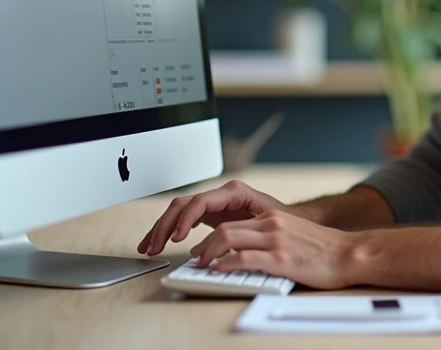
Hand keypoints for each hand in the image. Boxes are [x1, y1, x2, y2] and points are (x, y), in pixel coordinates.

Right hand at [137, 179, 291, 255]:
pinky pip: (183, 219)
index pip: (200, 202)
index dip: (185, 219)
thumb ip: (246, 227)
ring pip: (178, 211)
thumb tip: (226, 240)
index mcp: (234, 192)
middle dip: (165, 225)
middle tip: (153, 247)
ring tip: (148, 248)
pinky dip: (168, 230)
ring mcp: (213, 204)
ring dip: (161, 228)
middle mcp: (220, 195)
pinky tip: (156, 243)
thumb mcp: (268, 221)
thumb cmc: (284, 220)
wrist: (291, 220)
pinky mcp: (210, 214)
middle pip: (183, 205)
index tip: (176, 238)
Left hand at [190, 210, 359, 289]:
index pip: (232, 222)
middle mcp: (271, 224)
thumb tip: (249, 251)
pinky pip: (242, 258)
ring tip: (202, 266)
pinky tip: (218, 271)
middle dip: (204, 245)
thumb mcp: (294, 234)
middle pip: (225, 228)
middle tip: (196, 259)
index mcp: (274, 218)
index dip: (211, 236)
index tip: (203, 248)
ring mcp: (275, 240)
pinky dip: (224, 264)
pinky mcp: (279, 259)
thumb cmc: (325, 250)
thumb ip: (272, 237)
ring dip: (208, 254)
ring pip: (228, 238)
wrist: (349, 253)